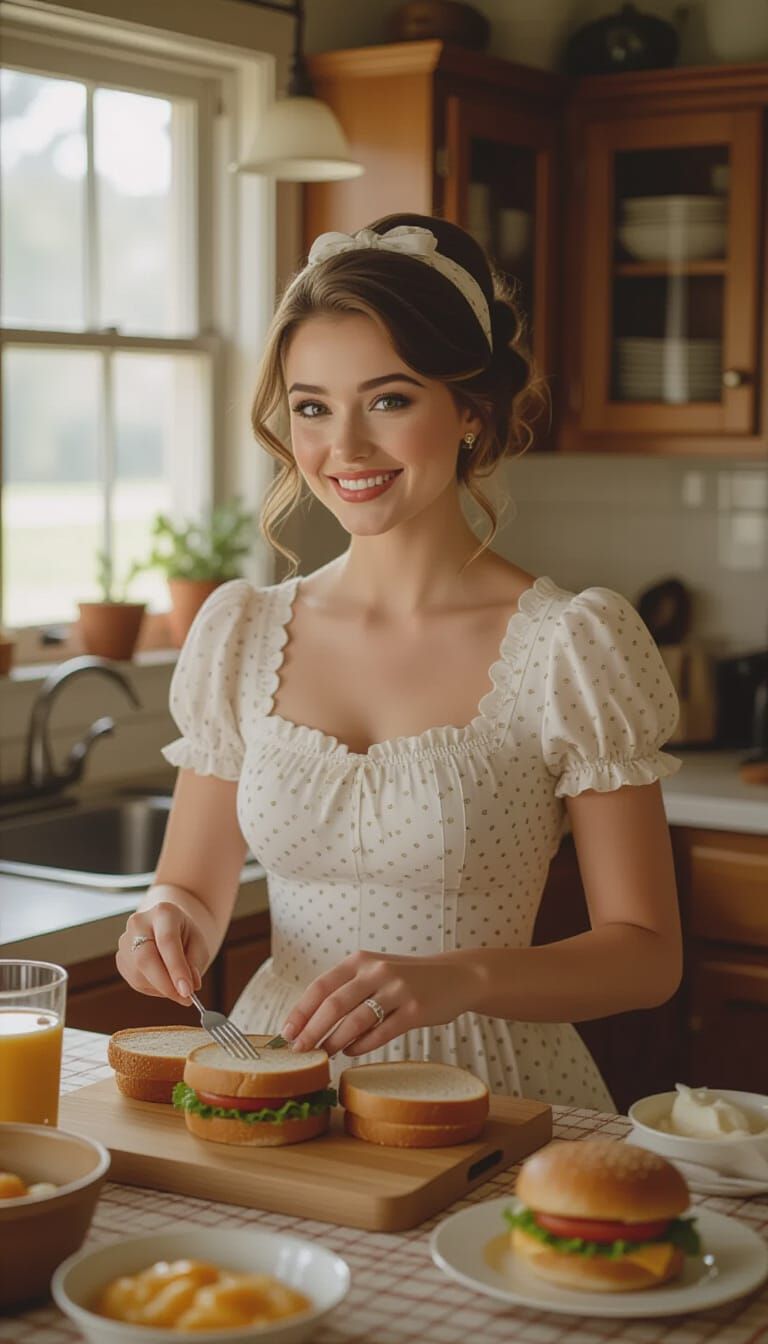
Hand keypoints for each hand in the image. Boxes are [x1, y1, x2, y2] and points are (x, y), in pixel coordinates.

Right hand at [116, 902, 208, 1006]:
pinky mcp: (120, 959)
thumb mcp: (199, 945)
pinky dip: (153, 988)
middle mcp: (139, 923)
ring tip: (178, 985)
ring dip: (162, 987)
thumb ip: (194, 964)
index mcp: (163, 912)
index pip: (167, 941)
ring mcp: (125, 940)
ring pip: (139, 974)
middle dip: (165, 983)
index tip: (188, 991)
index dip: (176, 968)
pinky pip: (135, 981)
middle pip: (145, 957)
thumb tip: (186, 988)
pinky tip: (164, 980)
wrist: (168, 927)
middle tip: (184, 998)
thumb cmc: (185, 936)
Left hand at [281, 950, 478, 1056]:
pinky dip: (361, 1045)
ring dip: (335, 1041)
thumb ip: (347, 990)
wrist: (455, 977)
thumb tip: (309, 1023)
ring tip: (325, 1054)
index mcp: (361, 960)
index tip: (285, 1033)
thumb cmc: (407, 979)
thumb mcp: (375, 973)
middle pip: (334, 1004)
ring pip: (355, 1020)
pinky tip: (351, 1052)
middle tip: (299, 1051)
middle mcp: (377, 971)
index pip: (321, 986)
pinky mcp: (415, 1009)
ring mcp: (398, 989)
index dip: (300, 1011)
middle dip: (311, 1030)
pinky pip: (381, 1032)